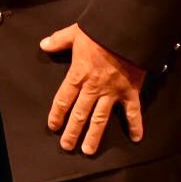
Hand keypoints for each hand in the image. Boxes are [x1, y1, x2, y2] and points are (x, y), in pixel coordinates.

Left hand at [39, 23, 145, 155]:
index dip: (57, 114)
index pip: (64, 99)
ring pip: (101, 118)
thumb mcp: (75, 32)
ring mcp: (112, 92)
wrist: (126, 31)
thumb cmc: (99, 31)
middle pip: (80, 114)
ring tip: (88, 150)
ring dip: (94, 136)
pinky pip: (133, 111)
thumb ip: (59, 40)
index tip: (53, 126)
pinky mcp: (130, 91)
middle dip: (72, 131)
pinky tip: (136, 138)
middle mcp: (94, 87)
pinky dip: (135, 125)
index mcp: (78, 74)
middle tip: (67, 146)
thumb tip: (44, 44)